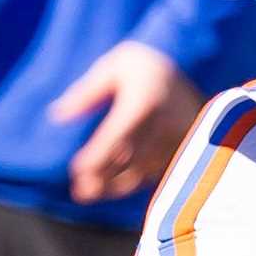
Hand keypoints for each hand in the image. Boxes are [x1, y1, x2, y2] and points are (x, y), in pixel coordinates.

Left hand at [49, 41, 205, 201]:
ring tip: (85, 192)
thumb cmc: (147, 68)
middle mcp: (162, 126)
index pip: (118, 135)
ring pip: (139, 172)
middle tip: (80, 190)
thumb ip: (88, 90)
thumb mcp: (119, 63)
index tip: (77, 169)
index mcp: (145, 102)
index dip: (97, 156)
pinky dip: (128, 184)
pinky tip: (106, 186)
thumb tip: (57, 115)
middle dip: (102, 178)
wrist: (199, 72)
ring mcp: (173, 142)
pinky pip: (151, 175)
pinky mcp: (177, 153)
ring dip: (112, 186)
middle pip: (128, 160)